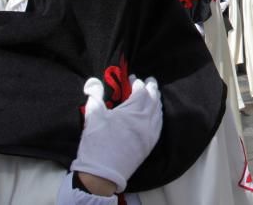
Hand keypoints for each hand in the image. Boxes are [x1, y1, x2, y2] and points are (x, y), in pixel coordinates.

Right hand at [70, 76, 162, 192]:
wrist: (103, 174)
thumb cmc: (96, 143)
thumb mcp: (93, 116)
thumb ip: (95, 96)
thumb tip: (93, 82)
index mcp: (132, 112)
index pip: (140, 91)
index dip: (137, 83)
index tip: (132, 79)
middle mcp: (145, 120)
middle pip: (153, 98)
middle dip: (151, 87)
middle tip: (148, 81)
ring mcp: (150, 132)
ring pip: (158, 111)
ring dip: (156, 100)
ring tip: (153, 94)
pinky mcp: (151, 144)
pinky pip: (159, 124)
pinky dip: (158, 114)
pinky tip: (156, 112)